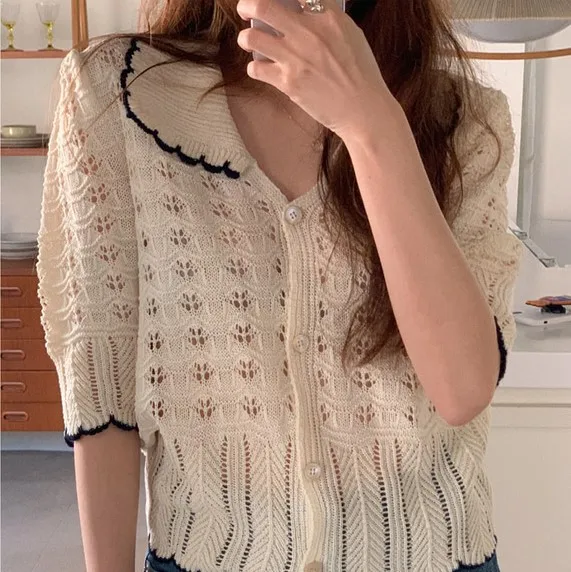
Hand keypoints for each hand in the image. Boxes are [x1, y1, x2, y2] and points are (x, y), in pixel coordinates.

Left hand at [235, 0, 394, 138]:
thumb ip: (328, 21)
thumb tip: (306, 13)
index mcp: (329, 17)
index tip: (274, 2)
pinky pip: (256, 69)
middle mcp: (308, 33)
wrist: (363, 109)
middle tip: (246, 9)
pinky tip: (262, 69)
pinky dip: (255, 68)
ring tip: (248, 41)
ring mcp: (295, 58)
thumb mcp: (352, 36)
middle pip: (263, 6)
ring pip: (251, 38)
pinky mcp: (288, 82)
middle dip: (248, 5)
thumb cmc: (361, 75)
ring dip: (246, 38)